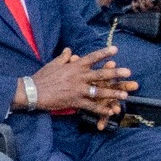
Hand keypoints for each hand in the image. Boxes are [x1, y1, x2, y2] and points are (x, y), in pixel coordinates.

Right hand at [23, 46, 137, 126]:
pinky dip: (101, 109)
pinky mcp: (74, 101)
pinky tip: (110, 111)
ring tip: (125, 94)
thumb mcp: (53, 63)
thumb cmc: (42, 77)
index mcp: (74, 66)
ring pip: (99, 91)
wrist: (32, 91)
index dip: (104, 53)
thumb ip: (64, 57)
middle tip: (128, 72)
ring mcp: (77, 90)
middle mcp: (78, 77)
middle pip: (100, 74)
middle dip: (115, 73)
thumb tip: (70, 50)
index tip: (116, 50)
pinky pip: (91, 106)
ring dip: (113, 93)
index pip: (91, 58)